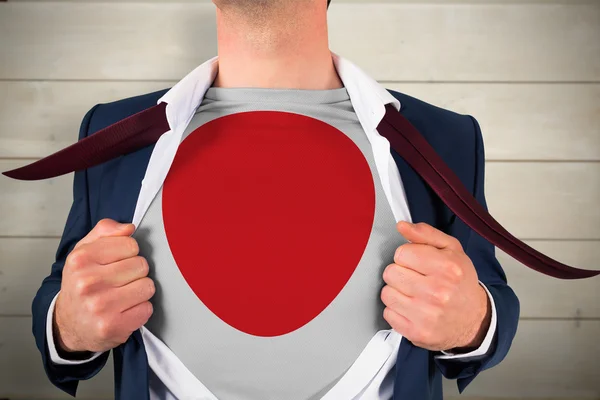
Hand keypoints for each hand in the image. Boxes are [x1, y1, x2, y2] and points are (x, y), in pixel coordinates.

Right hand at [54, 219, 154, 353]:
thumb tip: (129, 228)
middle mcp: (87, 282)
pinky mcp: (113, 326)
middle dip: (135, 272)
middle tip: (119, 282)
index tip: (117, 262)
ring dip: (140, 291)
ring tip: (123, 296)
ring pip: (148, 286)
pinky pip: (147, 308)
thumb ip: (105, 231)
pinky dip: (140, 310)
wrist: (68, 324)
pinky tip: (124, 311)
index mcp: (81, 259)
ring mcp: (100, 306)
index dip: (129, 253)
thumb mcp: (84, 251)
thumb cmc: (81, 284)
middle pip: (141, 265)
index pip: (131, 244)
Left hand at [380, 221, 490, 351]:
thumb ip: (425, 234)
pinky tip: (412, 309)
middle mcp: (437, 292)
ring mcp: (426, 315)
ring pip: (386, 293)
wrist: (474, 320)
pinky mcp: (416, 332)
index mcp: (447, 267)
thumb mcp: (451, 250)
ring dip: (396, 292)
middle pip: (390, 272)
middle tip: (415, 279)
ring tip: (413, 294)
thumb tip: (402, 226)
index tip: (417, 263)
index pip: (402, 253)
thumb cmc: (460, 282)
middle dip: (400, 273)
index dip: (407, 256)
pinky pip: (388, 313)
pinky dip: (397, 310)